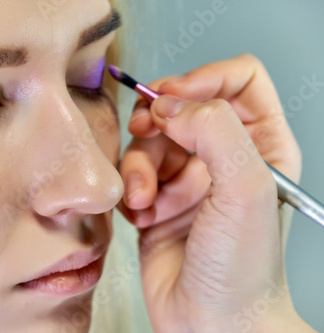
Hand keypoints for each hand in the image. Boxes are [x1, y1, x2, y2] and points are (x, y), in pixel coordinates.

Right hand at [117, 54, 314, 331]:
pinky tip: (141, 213)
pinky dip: (130, 189)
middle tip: (146, 133)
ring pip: (150, 139)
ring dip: (139, 165)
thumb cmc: (242, 270)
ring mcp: (188, 178)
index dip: (203, 79)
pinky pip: (131, 171)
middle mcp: (222, 157)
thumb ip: (215, 130)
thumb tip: (172, 107)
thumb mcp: (246, 189)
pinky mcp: (157, 198)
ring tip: (146, 197)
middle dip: (158, 123)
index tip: (174, 96)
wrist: (211, 324)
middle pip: (182, 106)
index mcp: (260, 145)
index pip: (237, 80)